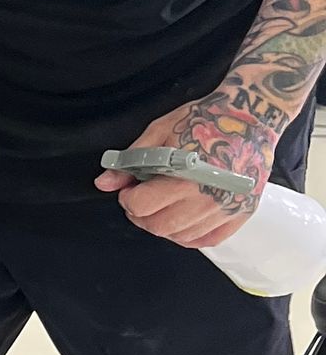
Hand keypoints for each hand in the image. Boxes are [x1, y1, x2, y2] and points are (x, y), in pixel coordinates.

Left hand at [94, 92, 278, 248]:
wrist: (251, 116)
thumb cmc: (205, 118)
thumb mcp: (160, 131)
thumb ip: (130, 160)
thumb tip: (104, 182)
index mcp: (185, 176)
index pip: (141, 206)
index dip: (128, 199)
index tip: (130, 190)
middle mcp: (208, 197)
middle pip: (159, 226)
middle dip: (141, 216)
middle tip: (142, 200)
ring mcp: (227, 208)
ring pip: (181, 236)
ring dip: (164, 225)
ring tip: (163, 206)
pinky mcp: (242, 212)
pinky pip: (208, 239)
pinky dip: (190, 235)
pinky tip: (183, 218)